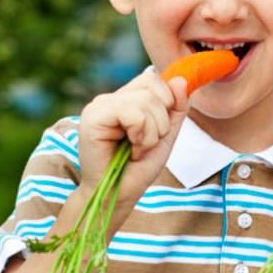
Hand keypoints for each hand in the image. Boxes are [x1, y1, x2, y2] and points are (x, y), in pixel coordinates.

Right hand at [78, 69, 189, 204]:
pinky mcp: (92, 117)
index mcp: (124, 99)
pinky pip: (132, 113)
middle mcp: (110, 98)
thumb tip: (180, 80)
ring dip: (151, 133)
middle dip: (161, 122)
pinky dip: (141, 134)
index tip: (158, 130)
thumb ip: (176, 107)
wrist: (119, 194)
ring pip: (145, 101)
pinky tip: (130, 148)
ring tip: (136, 148)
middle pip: (153, 88)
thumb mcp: (166, 133)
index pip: (153, 78)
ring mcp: (99, 106)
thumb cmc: (139, 167)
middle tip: (145, 144)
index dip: (167, 102)